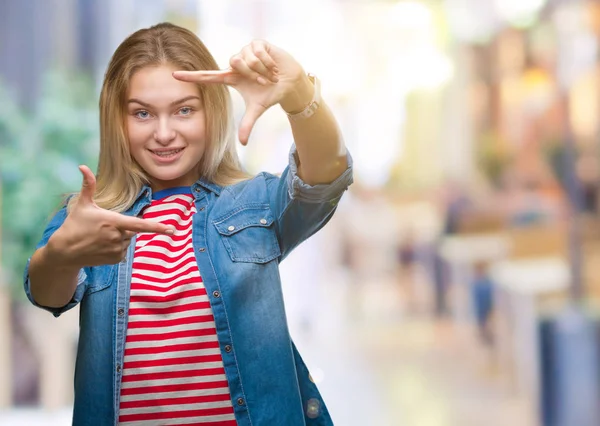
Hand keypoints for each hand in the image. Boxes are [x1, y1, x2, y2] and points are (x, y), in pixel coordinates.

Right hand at [47, 166, 174, 266]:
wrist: (65, 251)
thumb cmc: (74, 225)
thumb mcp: (83, 204)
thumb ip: (89, 185)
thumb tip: (83, 167)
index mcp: (113, 221)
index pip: (140, 225)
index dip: (157, 227)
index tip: (171, 229)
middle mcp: (118, 237)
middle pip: (132, 230)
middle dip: (123, 227)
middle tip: (103, 227)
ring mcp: (117, 249)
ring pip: (128, 241)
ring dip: (119, 238)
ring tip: (100, 237)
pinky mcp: (115, 259)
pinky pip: (123, 251)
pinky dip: (116, 248)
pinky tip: (102, 246)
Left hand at [173, 40, 312, 143]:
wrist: (290, 83)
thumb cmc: (270, 94)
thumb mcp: (257, 110)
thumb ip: (247, 125)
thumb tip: (243, 144)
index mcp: (231, 77)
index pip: (207, 76)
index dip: (191, 76)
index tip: (174, 76)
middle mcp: (235, 62)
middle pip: (234, 62)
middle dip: (252, 74)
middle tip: (263, 81)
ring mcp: (246, 51)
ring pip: (247, 57)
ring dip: (262, 69)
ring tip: (270, 73)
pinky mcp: (258, 43)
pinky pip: (258, 52)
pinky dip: (268, 62)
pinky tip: (273, 65)